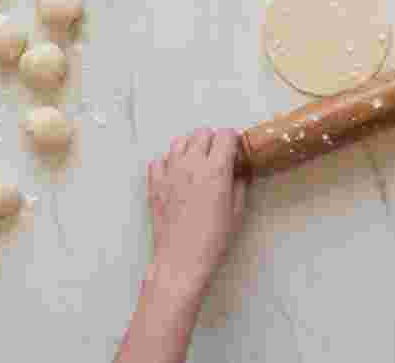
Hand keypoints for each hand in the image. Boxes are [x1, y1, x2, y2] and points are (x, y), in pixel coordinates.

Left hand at [146, 128, 247, 293]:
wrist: (180, 260)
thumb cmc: (213, 240)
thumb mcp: (237, 212)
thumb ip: (240, 185)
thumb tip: (240, 171)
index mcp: (216, 170)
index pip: (226, 135)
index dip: (233, 141)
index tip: (235, 152)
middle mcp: (191, 164)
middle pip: (202, 133)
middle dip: (213, 141)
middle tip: (217, 158)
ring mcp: (169, 172)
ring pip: (179, 141)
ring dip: (191, 147)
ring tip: (196, 162)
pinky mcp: (154, 183)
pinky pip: (159, 160)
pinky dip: (169, 162)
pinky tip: (176, 175)